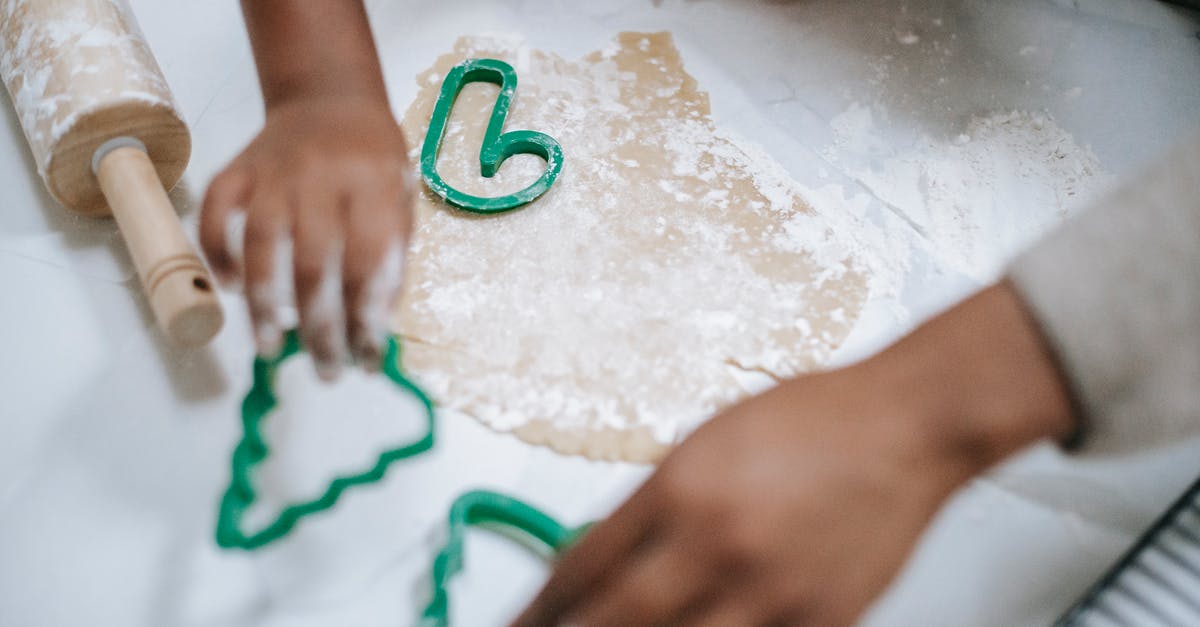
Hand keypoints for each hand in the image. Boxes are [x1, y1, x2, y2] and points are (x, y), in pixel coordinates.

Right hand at [200, 96, 413, 379]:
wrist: (331, 99)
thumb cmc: (373, 162)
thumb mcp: (402, 202)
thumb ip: (391, 259)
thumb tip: (374, 329)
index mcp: (373, 183)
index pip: (368, 264)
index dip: (367, 318)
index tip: (367, 359)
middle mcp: (321, 175)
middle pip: (314, 263)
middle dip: (320, 327)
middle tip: (327, 370)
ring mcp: (273, 170)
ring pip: (261, 243)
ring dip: (265, 304)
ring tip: (270, 348)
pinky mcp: (237, 168)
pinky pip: (216, 212)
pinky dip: (219, 253)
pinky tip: (233, 290)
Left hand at [513, 282, 1075, 625]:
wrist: (904, 426)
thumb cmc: (814, 421)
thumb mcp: (706, 442)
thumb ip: (656, 505)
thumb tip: (608, 558)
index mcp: (681, 488)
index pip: (585, 565)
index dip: (544, 606)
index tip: (527, 622)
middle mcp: (718, 542)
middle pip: (618, 619)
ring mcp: (771, 590)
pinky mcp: (821, 620)